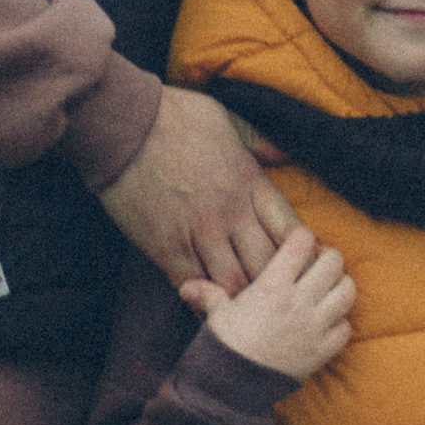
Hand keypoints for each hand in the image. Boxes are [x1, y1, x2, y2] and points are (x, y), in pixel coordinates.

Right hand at [97, 86, 298, 294]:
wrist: (123, 125)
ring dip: (243, 297)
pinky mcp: (166, 247)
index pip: (292, 232)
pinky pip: (194, 285)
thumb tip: (284, 153)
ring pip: (236, 283)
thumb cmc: (176, 117)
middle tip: (276, 295)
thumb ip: (259, 143)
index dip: (302, 256)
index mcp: (252, 183)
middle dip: (278, 284)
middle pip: (270, 266)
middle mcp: (232, 212)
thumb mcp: (229, 121)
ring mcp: (199, 232)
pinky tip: (208, 303)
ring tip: (245, 306)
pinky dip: (204, 299)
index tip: (299, 264)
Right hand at [185, 225, 354, 380]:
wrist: (233, 386)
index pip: (300, 242)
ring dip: (341, 286)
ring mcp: (314, 326)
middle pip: (333, 261)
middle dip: (328, 257)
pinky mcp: (322, 350)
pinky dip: (340, 323)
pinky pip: (345, 328)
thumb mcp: (216, 314)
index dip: (301, 236)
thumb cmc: (224, 345)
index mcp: (272, 285)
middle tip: (318, 263)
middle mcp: (298, 301)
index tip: (297, 241)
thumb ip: (207, 294)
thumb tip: (186, 286)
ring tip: (329, 288)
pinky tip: (327, 322)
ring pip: (348, 291)